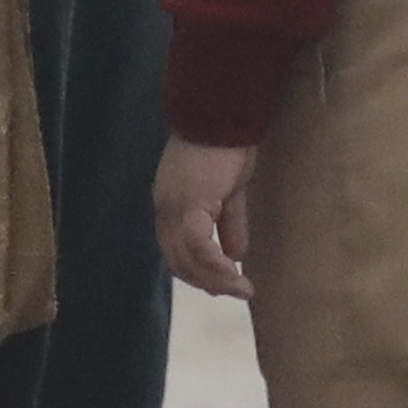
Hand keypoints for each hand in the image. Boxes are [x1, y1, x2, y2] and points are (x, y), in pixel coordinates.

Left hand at [155, 135, 255, 298]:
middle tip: (237, 292)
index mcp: (169, 205)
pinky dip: (216, 264)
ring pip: (187, 258)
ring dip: (215, 279)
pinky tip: (235, 272)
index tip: (224, 285)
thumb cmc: (225, 146)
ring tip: (242, 288)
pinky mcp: (189, 203)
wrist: (222, 115)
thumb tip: (236, 255)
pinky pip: (199, 246)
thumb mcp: (229, 192)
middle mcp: (164, 209)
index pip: (175, 251)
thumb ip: (229, 223)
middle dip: (208, 283)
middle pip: (178, 261)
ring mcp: (174, 207)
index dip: (198, 273)